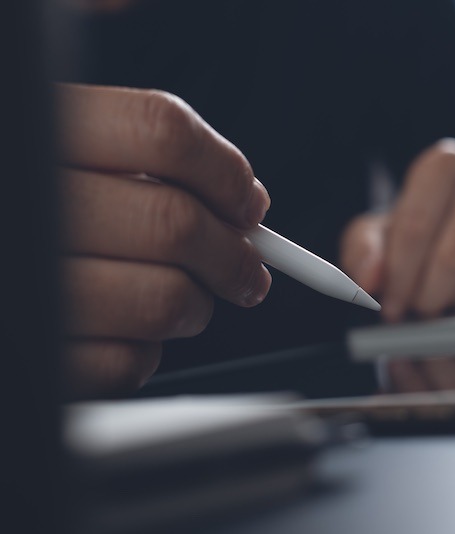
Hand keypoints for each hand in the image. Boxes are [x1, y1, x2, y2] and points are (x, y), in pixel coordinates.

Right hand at [58, 84, 270, 396]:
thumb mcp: (72, 156)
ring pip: (166, 301)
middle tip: (245, 270)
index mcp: (47, 132)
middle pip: (175, 223)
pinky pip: (127, 364)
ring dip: (195, 308)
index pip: (161, 132)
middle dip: (233, 256)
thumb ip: (149, 162)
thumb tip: (244, 198)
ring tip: (178, 300)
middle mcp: (33, 205)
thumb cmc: (40, 212)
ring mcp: (31, 284)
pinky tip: (121, 332)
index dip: (225, 171)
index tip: (248, 205)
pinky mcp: (41, 354)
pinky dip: (144, 354)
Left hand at [341, 139, 454, 321]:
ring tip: (452, 301)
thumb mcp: (380, 234)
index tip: (392, 308)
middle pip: (454, 256)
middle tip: (422, 311)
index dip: (399, 278)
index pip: (415, 228)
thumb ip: (363, 252)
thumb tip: (370, 279)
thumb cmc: (425, 230)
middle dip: (431, 296)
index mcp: (445, 162)